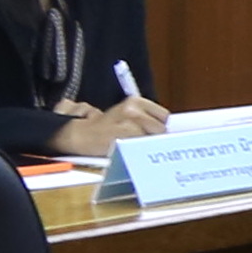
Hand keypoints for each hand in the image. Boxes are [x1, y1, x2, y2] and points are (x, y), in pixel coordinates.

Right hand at [52, 95, 169, 157]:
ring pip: (149, 140)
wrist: (81, 135)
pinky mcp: (120, 137)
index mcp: (136, 101)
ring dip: (143, 145)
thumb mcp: (128, 115)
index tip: (154, 133)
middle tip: (137, 140)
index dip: (160, 127)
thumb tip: (170, 130)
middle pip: (160, 129)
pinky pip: (138, 148)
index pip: (164, 116)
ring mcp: (125, 123)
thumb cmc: (108, 127)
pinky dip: (134, 151)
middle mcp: (132, 109)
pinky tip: (124, 148)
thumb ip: (148, 119)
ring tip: (128, 144)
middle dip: (153, 137)